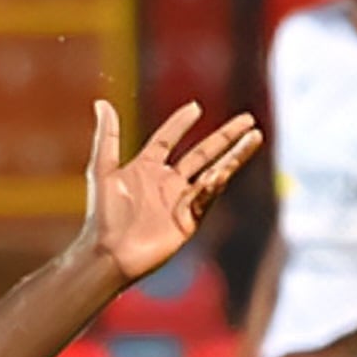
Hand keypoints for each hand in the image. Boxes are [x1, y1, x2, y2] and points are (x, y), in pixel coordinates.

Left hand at [82, 101, 263, 284]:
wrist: (109, 253)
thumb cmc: (102, 215)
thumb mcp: (103, 170)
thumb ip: (107, 136)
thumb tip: (101, 103)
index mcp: (146, 168)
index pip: (167, 139)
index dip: (180, 123)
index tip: (195, 107)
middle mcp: (167, 182)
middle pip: (202, 153)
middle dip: (225, 136)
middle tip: (247, 119)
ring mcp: (180, 201)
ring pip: (214, 172)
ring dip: (235, 155)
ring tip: (255, 137)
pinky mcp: (189, 221)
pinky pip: (206, 198)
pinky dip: (214, 184)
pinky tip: (222, 171)